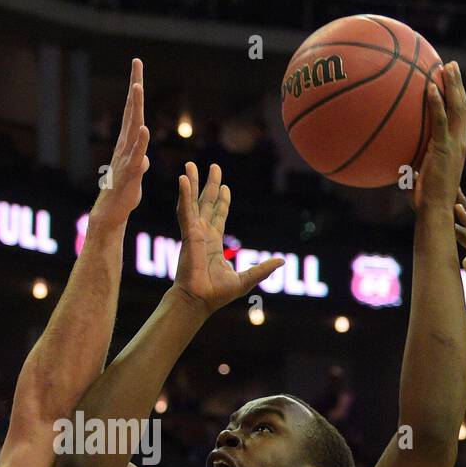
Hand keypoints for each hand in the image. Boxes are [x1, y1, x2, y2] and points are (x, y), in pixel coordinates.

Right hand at [89, 58, 149, 228]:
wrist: (112, 212)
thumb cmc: (124, 191)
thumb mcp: (136, 172)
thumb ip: (140, 160)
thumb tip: (144, 156)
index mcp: (128, 141)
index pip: (133, 110)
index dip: (136, 89)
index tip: (137, 66)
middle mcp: (125, 144)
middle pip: (132, 111)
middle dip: (134, 86)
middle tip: (136, 63)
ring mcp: (126, 156)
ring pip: (132, 128)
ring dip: (134, 108)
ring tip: (137, 87)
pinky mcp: (130, 173)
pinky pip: (136, 155)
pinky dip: (140, 143)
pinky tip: (144, 129)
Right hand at [174, 161, 282, 314]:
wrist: (199, 301)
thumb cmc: (216, 294)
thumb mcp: (246, 279)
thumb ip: (262, 269)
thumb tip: (281, 261)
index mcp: (214, 243)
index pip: (218, 216)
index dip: (222, 201)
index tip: (225, 186)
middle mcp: (203, 234)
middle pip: (206, 203)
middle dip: (210, 184)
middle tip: (213, 167)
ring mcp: (194, 233)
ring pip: (193, 202)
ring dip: (192, 182)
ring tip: (190, 165)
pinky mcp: (189, 234)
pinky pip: (185, 211)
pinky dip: (184, 194)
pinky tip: (184, 179)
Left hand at [413, 61, 465, 212]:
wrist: (433, 211)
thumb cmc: (423, 198)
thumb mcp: (417, 173)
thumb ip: (410, 160)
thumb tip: (390, 153)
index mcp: (454, 146)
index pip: (458, 116)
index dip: (456, 96)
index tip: (449, 80)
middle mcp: (458, 142)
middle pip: (462, 105)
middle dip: (458, 84)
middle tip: (451, 65)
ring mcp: (454, 145)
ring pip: (457, 108)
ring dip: (453, 85)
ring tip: (447, 66)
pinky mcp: (445, 149)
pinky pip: (440, 121)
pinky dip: (437, 103)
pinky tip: (430, 87)